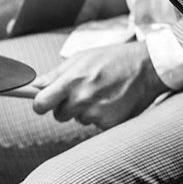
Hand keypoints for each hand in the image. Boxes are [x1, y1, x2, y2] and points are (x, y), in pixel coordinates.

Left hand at [31, 42, 165, 128]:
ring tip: (101, 93)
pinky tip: (111, 102)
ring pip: (79, 120)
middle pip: (59, 115)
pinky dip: (101, 116)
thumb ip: (56, 74)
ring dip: (86, 110)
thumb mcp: (81, 58)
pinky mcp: (110, 124)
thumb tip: (35, 86)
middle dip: (66, 106)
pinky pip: (96, 125)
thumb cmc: (113, 59)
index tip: (43, 103)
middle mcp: (82, 99)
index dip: (40, 104)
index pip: (40, 104)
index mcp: (71, 80)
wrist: (147, 67)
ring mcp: (96, 114)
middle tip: (82, 91)